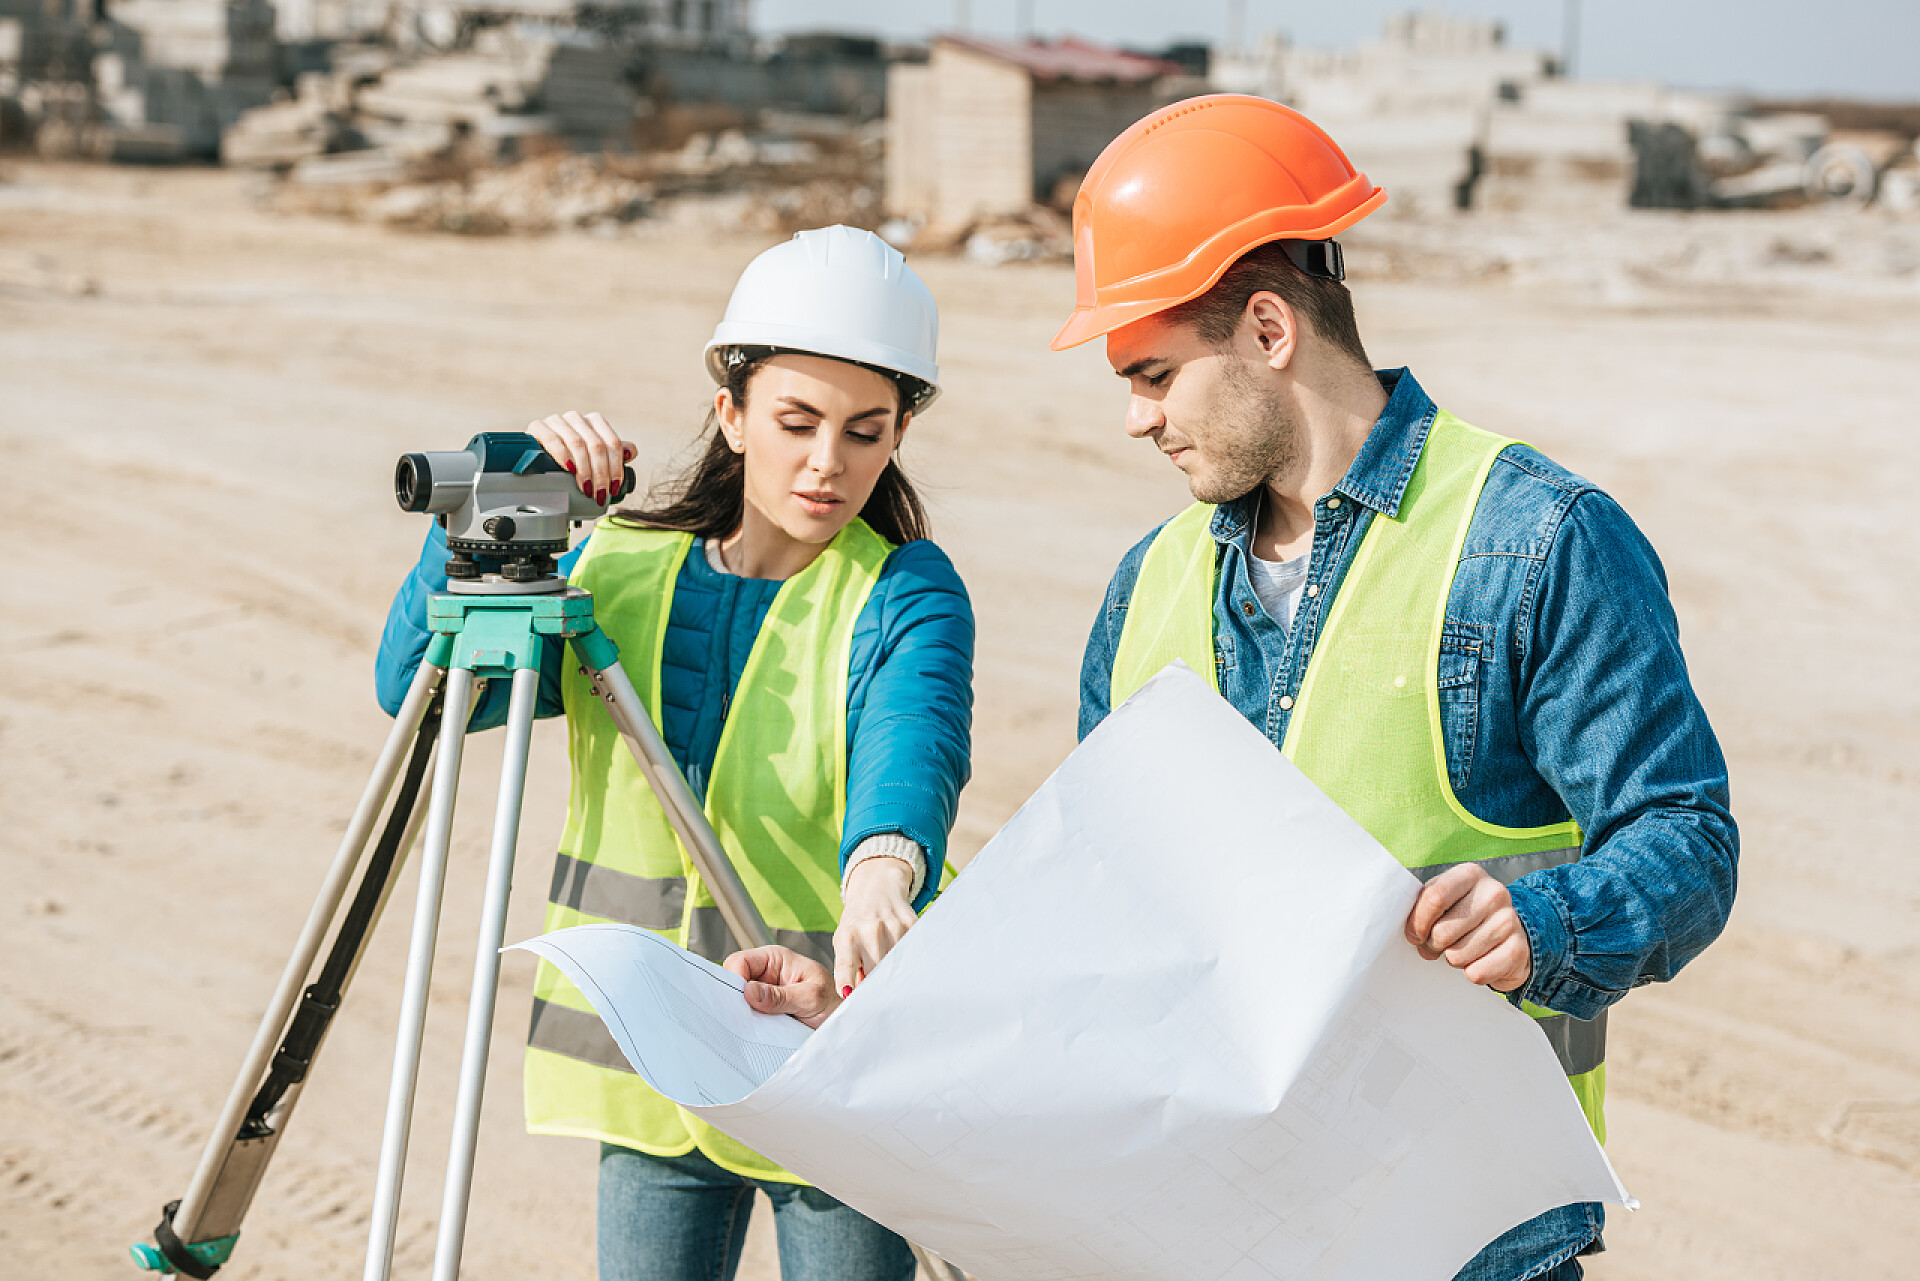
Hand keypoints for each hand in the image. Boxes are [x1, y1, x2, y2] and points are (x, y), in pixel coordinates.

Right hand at [527, 410, 635, 507]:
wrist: (536, 456)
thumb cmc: (569, 457)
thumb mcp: (593, 456)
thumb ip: (614, 453)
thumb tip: (631, 452)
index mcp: (595, 422)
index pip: (613, 443)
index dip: (616, 467)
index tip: (613, 488)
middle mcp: (577, 418)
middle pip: (596, 445)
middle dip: (600, 473)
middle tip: (598, 493)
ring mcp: (557, 420)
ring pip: (578, 443)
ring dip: (584, 469)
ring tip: (586, 488)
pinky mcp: (538, 426)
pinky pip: (553, 439)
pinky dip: (563, 455)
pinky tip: (569, 468)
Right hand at [725, 946, 840, 1028]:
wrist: (842, 1022)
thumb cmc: (832, 1001)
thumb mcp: (810, 997)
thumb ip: (780, 996)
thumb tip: (749, 992)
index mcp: (775, 959)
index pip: (740, 961)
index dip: (735, 979)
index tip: (741, 1000)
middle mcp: (765, 973)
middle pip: (734, 981)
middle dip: (737, 999)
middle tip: (746, 1017)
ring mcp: (763, 993)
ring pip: (738, 1001)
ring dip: (744, 1014)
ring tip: (757, 1026)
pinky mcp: (763, 1011)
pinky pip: (746, 1016)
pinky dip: (749, 1025)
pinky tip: (758, 1032)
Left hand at [834, 857, 917, 996]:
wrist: (877, 890)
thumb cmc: (856, 924)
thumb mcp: (844, 942)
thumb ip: (848, 969)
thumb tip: (858, 997)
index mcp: (847, 937)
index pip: (846, 965)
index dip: (847, 982)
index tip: (848, 996)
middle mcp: (870, 931)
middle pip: (876, 973)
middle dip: (875, 985)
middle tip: (876, 992)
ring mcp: (893, 927)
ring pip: (896, 966)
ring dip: (893, 973)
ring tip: (888, 966)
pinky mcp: (912, 924)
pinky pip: (911, 953)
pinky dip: (907, 960)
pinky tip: (902, 955)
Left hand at [1404, 864, 1532, 992]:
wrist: (1510, 932)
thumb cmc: (1465, 914)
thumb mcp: (1446, 899)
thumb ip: (1425, 906)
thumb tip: (1412, 933)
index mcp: (1470, 874)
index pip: (1434, 898)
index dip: (1417, 923)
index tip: (1414, 935)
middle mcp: (1494, 893)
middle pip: (1443, 931)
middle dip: (1432, 945)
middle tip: (1437, 945)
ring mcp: (1509, 921)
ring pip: (1457, 956)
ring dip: (1453, 959)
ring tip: (1463, 949)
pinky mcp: (1518, 949)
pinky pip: (1477, 973)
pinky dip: (1472, 973)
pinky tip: (1479, 960)